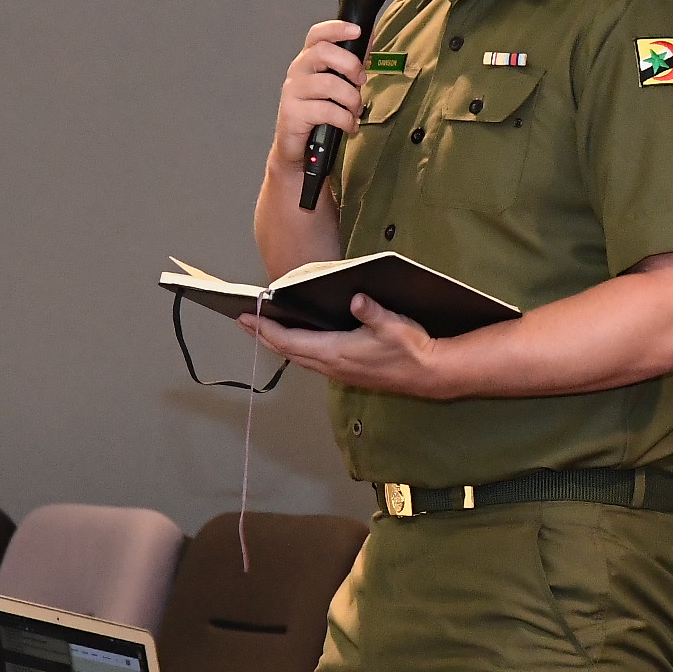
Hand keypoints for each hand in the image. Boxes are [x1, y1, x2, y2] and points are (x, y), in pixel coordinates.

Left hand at [239, 295, 452, 397]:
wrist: (430, 373)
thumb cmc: (411, 348)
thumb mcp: (394, 324)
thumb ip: (373, 311)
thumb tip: (356, 298)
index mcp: (337, 351)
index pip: (291, 341)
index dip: (267, 330)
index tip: (247, 317)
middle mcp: (332, 365)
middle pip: (288, 351)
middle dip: (263, 335)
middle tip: (242, 320)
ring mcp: (339, 371)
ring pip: (299, 357)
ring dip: (278, 343)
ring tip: (262, 328)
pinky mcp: (347, 373)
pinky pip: (312, 360)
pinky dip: (296, 348)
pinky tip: (295, 340)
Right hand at [271, 18, 369, 175]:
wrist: (297, 146)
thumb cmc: (318, 112)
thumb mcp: (336, 85)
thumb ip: (349, 64)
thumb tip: (368, 40)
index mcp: (308, 60)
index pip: (318, 35)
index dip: (337, 29)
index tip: (358, 31)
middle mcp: (298, 71)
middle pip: (323, 52)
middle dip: (350, 65)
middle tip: (361, 82)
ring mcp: (293, 91)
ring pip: (328, 83)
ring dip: (351, 99)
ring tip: (356, 111)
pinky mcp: (293, 113)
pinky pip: (326, 110)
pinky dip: (345, 119)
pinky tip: (350, 126)